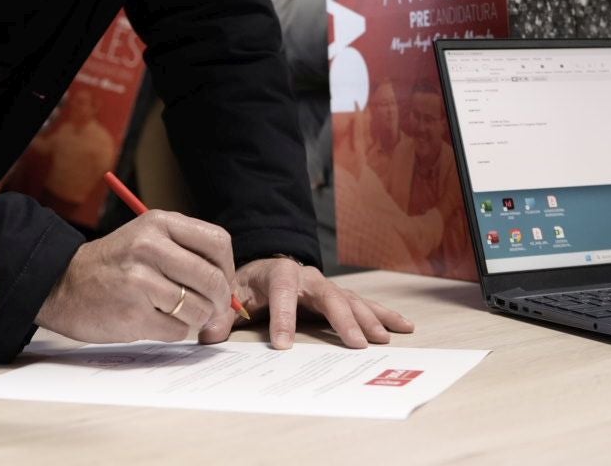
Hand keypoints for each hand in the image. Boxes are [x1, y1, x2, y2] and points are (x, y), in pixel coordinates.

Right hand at [36, 210, 237, 342]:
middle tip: (214, 309)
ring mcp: (140, 282)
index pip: (218, 243)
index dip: (228, 267)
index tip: (223, 281)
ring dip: (196, 318)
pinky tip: (155, 320)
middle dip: (221, 300)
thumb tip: (230, 286)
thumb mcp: (147, 237)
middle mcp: (150, 247)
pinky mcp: (132, 315)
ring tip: (177, 313)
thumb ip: (187, 251)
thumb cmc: (114, 264)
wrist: (62, 284)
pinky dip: (174, 331)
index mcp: (158, 223)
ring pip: (199, 308)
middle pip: (213, 279)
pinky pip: (177, 331)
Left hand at [198, 257, 415, 349]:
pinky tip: (404, 326)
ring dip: (370, 319)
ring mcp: (327, 285)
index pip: (282, 293)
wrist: (266, 264)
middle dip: (343, 320)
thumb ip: (222, 314)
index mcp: (277, 274)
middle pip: (329, 296)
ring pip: (352, 300)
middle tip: (357, 344)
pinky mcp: (339, 295)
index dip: (283, 318)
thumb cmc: (250, 283)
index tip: (283, 346)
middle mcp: (308, 277)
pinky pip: (364, 304)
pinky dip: (383, 314)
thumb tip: (207, 335)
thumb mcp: (232, 294)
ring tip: (386, 338)